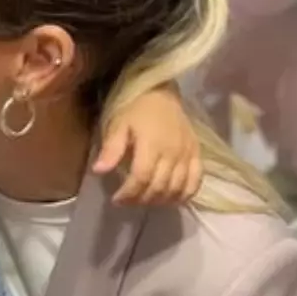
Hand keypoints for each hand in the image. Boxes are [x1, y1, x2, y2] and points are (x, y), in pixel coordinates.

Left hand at [91, 88, 201, 205]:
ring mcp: (188, 155)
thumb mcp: (118, 124)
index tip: (116, 199)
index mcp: (152, 145)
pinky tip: (170, 199)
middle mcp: (173, 152)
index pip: (141, 178)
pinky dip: (184, 195)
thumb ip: (111, 149)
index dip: (129, 193)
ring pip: (177, 188)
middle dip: (141, 199)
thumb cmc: (135, 109)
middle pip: (159, 187)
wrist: (162, 93)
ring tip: (144, 200)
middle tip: (127, 201)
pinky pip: (195, 182)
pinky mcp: (197, 154)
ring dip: (160, 200)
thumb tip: (98, 171)